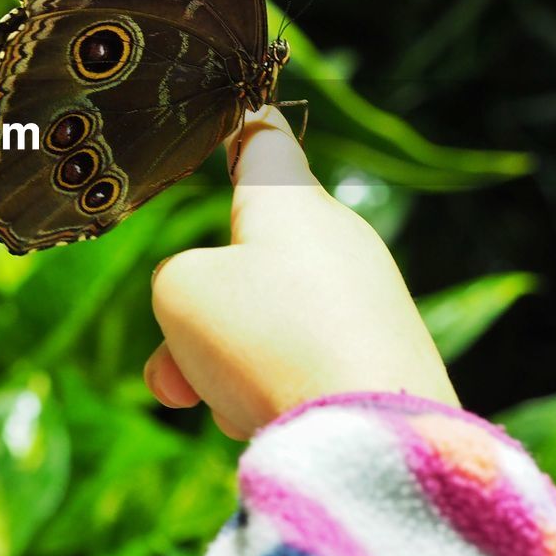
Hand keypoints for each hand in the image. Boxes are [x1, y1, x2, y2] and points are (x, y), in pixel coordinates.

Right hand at [145, 107, 456, 439]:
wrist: (373, 434)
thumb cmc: (268, 340)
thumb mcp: (179, 293)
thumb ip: (176, 281)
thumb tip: (208, 310)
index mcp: (289, 199)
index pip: (262, 139)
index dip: (236, 130)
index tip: (233, 121)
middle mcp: (336, 237)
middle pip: (247, 258)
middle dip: (197, 316)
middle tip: (171, 375)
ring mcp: (366, 298)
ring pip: (268, 319)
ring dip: (224, 361)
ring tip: (212, 405)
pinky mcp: (385, 356)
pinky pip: (306, 359)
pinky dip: (272, 387)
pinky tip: (263, 423)